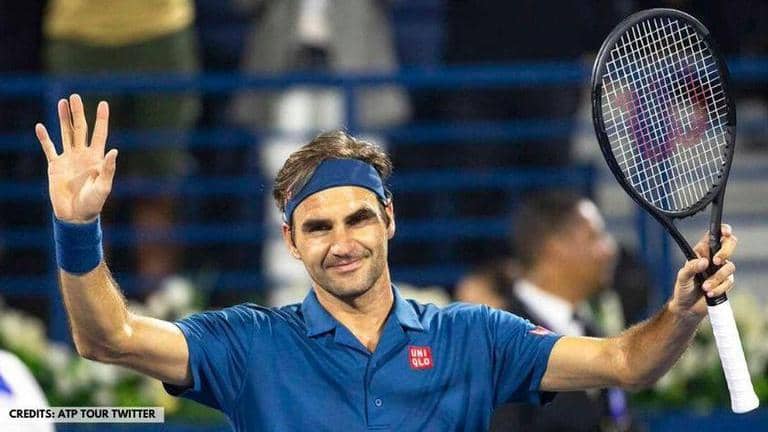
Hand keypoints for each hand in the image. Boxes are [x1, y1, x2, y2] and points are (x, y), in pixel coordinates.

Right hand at [36, 94, 116, 222]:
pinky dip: (44, 138)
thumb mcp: (103, 187)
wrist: (75, 216)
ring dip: (63, 119)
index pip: (99, 134)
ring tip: (62, 102)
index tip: (103, 103)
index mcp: (96, 158)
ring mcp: (68, 159)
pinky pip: (49, 149)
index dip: (102, 119)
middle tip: (75, 96)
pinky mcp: (55, 166)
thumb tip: (114, 151)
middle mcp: (82, 155)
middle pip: (80, 129)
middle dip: (78, 113)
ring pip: (65, 134)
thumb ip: (108, 169)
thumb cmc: (93, 204)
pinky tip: (40, 126)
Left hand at [670, 224, 737, 317]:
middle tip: (716, 262)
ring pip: (729, 266)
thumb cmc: (683, 288)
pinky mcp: (725, 282)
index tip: (725, 233)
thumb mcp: (682, 276)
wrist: (687, 307)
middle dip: (725, 252)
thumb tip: (704, 262)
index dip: (723, 230)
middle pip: (729, 245)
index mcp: (701, 251)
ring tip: (704, 287)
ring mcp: (720, 270)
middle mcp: (713, 258)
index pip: (714, 235)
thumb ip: (691, 267)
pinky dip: (718, 288)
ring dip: (717, 278)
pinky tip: (708, 293)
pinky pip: (729, 282)